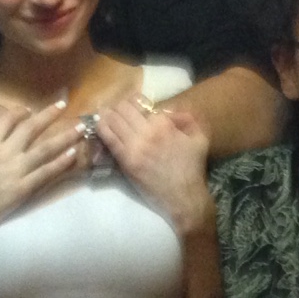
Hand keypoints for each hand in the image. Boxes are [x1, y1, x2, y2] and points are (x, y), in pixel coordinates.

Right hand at [0, 104, 83, 246]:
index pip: (7, 120)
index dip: (20, 112)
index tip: (29, 109)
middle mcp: (5, 153)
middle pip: (31, 129)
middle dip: (48, 115)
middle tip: (63, 104)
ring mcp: (16, 171)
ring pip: (45, 149)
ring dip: (64, 137)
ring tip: (80, 128)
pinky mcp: (23, 189)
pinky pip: (46, 174)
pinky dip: (60, 163)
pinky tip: (73, 154)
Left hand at [96, 99, 212, 235]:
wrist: (184, 196)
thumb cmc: (192, 167)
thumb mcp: (199, 138)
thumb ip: (187, 118)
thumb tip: (169, 109)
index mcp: (164, 123)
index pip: (140, 103)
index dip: (134, 101)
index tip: (131, 103)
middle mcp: (148, 131)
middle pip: (123, 108)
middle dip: (118, 105)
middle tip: (115, 108)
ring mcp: (135, 146)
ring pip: (113, 120)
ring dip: (107, 114)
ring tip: (104, 113)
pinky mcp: (126, 160)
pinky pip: (109, 139)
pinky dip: (102, 128)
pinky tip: (99, 124)